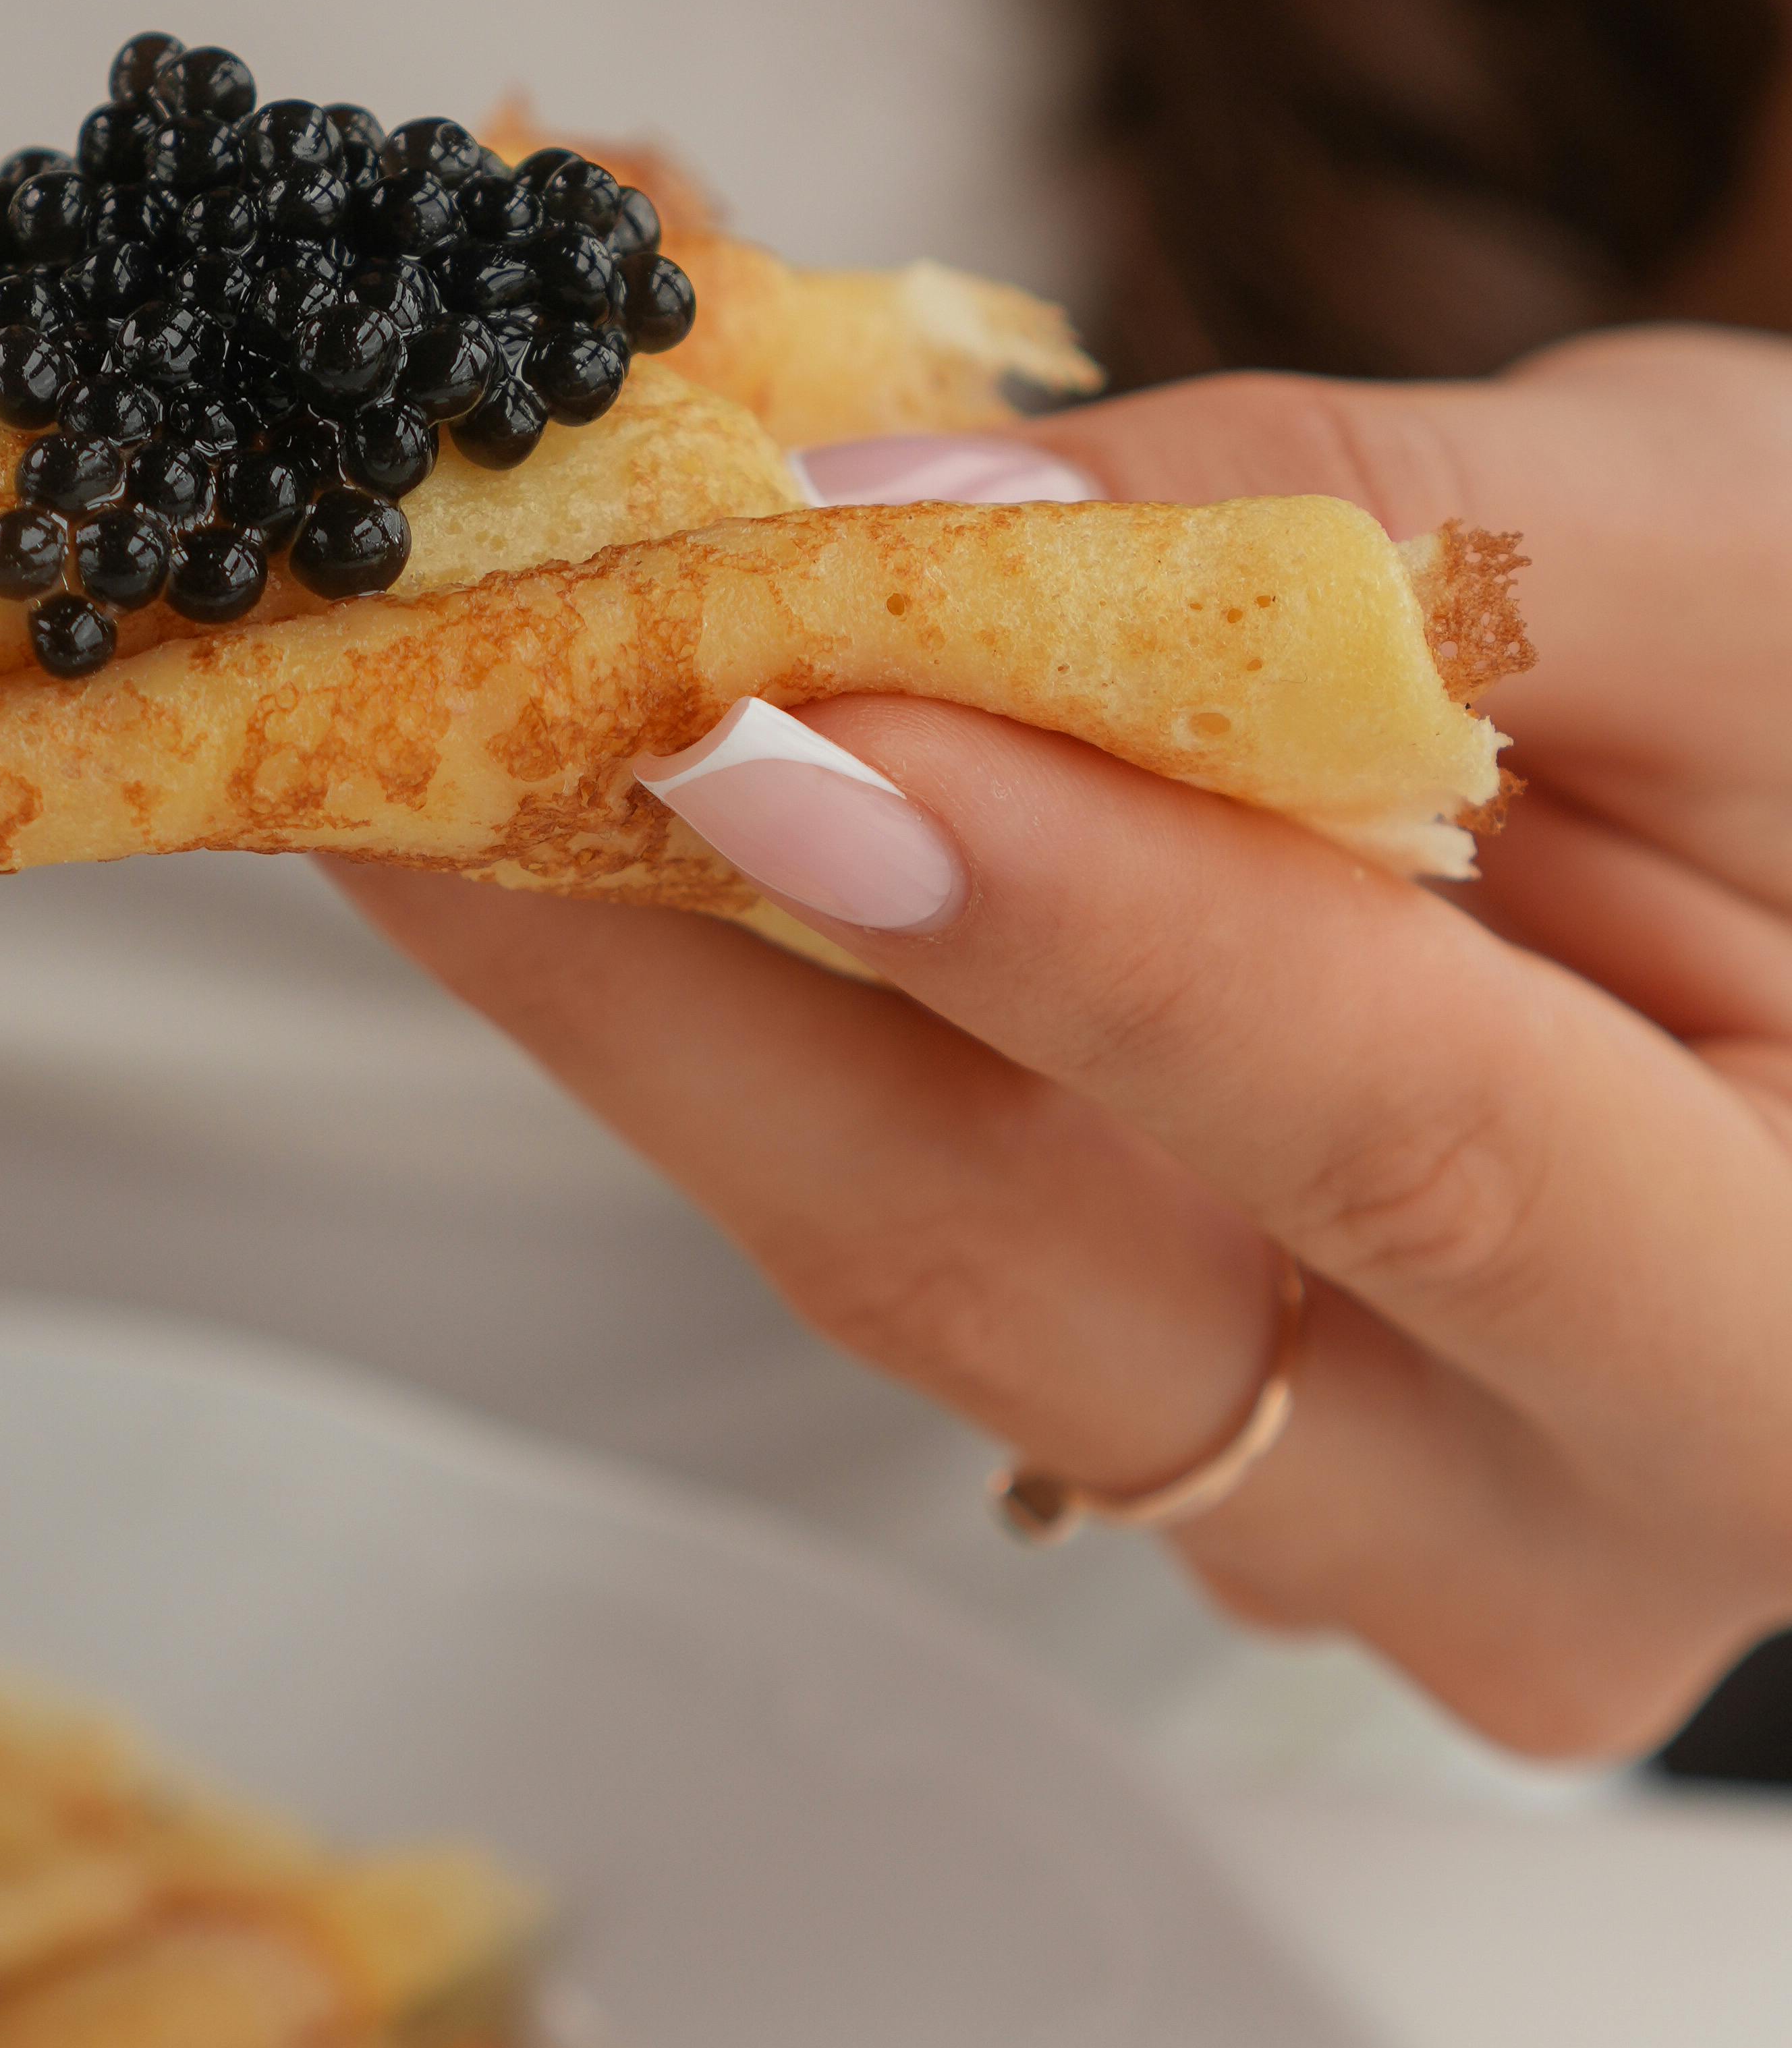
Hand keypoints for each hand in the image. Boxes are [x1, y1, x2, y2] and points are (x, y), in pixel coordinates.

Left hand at [327, 331, 1791, 1758]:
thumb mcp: (1763, 564)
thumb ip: (1396, 542)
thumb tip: (920, 527)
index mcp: (1785, 1354)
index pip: (1398, 1141)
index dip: (1077, 927)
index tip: (767, 711)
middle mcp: (1519, 1520)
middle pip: (1022, 1260)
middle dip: (674, 965)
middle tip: (395, 714)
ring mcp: (1297, 1500)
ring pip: (899, 1238)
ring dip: (634, 958)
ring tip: (414, 702)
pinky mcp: (1156, 1404)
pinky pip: (898, 1185)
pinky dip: (738, 971)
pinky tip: (580, 775)